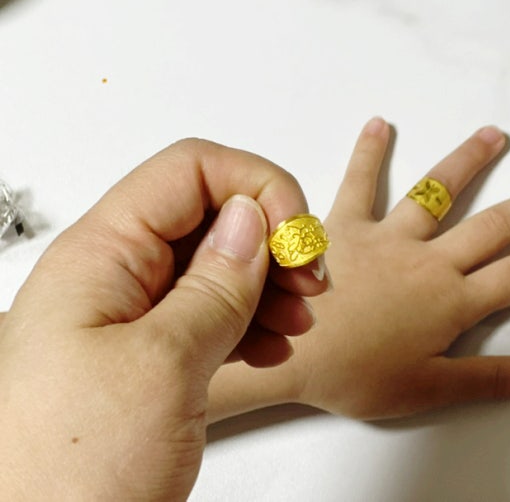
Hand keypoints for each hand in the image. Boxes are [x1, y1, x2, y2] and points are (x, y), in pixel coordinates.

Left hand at [0, 139, 329, 499]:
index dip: (255, 186)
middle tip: (308, 281)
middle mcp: (115, 277)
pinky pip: (211, 312)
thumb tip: (250, 218)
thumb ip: (214, 284)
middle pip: (209, 214)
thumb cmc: (69, 474)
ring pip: (218, 265)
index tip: (296, 233)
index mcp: (101, 256)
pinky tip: (271, 347)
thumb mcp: (162, 367)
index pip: (189, 171)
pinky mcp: (151, 355)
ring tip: (296, 322)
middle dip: (271, 238)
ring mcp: (133, 317)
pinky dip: (252, 320)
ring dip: (269, 283)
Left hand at [208, 118, 509, 420]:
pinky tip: (379, 123)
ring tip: (495, 135)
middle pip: (494, 226)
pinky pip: (359, 183)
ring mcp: (387, 237)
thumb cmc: (353, 375)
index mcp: (451, 302)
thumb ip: (488, 379)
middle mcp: (428, 261)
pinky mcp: (343, 225)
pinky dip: (369, 153)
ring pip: (438, 192)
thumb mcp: (427, 389)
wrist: (285, 352)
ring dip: (469, 162)